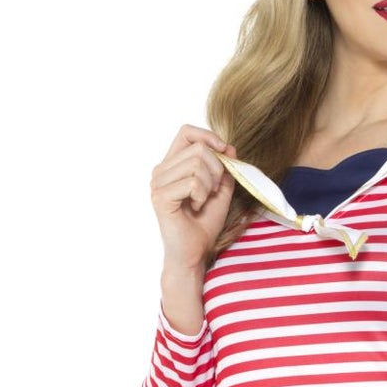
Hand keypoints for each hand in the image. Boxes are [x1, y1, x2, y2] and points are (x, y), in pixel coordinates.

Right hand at [151, 124, 238, 270]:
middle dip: (216, 169)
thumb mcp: (220, 191)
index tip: (225, 150)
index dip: (208, 136)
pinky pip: (192, 182)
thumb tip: (229, 147)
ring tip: (203, 201)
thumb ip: (224, 168)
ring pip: (196, 164)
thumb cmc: (204, 224)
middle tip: (213, 191)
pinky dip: (201, 195)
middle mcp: (161, 171)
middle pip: (198, 148)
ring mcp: (158, 183)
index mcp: (172, 165)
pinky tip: (195, 208)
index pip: (186, 132)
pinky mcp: (161, 197)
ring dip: (209, 184)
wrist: (195, 253)